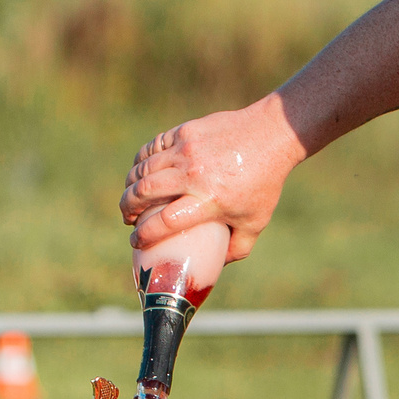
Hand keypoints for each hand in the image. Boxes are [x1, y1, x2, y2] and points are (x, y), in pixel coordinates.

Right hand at [118, 98, 303, 263]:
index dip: (144, 234)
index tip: (136, 241)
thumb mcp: (255, 222)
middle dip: (128, 209)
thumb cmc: (264, 182)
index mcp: (210, 200)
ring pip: (143, 169)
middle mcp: (194, 174)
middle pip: (144, 192)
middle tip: (128, 219)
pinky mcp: (184, 132)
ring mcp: (187, 150)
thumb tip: (215, 266)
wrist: (270, 135)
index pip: (164, 221)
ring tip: (130, 198)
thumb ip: (236, 249)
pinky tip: (140, 172)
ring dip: (130, 187)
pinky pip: (152, 147)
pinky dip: (140, 161)